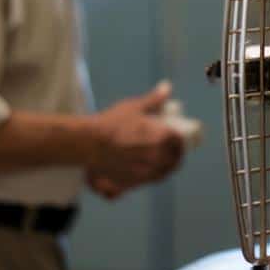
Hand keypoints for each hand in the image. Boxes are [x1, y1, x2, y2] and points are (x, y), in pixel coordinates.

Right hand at [86, 82, 184, 197]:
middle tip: (169, 153)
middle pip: (174, 162)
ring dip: (164, 169)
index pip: (180, 143)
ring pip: (162, 174)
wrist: (89, 143)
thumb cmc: (112, 122)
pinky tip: (143, 171)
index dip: (180, 142)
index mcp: (162, 138)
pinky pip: (147, 182)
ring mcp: (145, 173)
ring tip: (158, 163)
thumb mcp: (134, 107)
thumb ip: (154, 99)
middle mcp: (158, 158)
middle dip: (174, 158)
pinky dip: (149, 177)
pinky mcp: (133, 183)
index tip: (177, 140)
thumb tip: (167, 87)